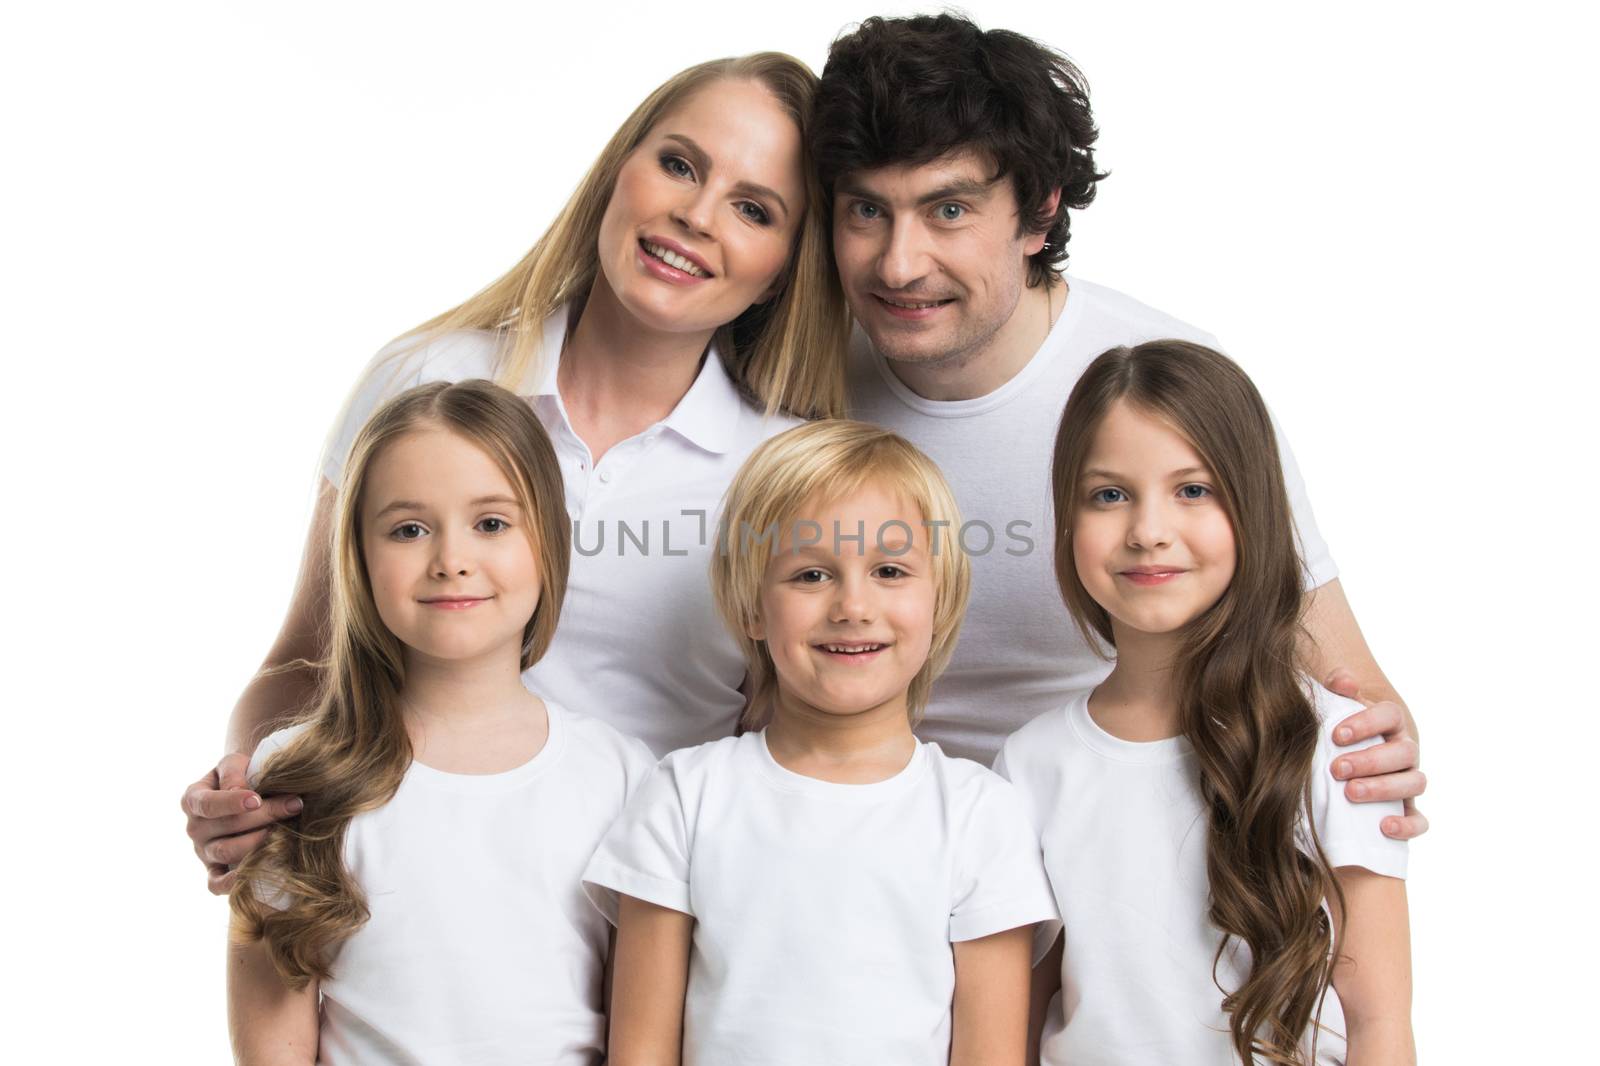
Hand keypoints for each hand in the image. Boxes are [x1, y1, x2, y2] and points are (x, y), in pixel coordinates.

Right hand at [182, 753, 301, 894]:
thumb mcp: (235, 763)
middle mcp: (194, 828)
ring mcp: (203, 852)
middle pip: (226, 827)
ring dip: (259, 842)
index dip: (232, 803)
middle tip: (295, 805)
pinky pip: (216, 884)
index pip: (208, 804)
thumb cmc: (243, 774)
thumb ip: (234, 773)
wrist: (248, 789)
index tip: (257, 799)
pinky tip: (253, 874)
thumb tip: (241, 792)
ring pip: (227, 852)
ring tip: (287, 831)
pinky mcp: (214, 871)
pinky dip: (231, 883)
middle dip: (264, 816)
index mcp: (193, 799)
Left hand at [1324, 668, 1427, 840]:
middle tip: (1337, 768)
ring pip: (1415, 783)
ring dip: (1384, 788)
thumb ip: (1337, 691)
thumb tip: (1342, 679)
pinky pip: (1420, 820)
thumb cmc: (1340, 734)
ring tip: (1351, 793)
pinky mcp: (1407, 810)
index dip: (1367, 723)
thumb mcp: (1336, 710)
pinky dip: (1408, 825)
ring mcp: (1409, 780)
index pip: (1390, 715)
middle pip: (1404, 752)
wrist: (1348, 761)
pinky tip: (1384, 827)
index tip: (1337, 735)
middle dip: (1370, 760)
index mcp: (1389, 723)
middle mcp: (1404, 750)